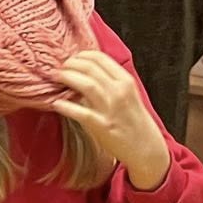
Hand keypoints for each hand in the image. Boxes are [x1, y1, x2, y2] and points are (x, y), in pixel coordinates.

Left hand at [52, 50, 170, 189]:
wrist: (145, 147)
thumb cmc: (133, 121)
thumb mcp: (128, 95)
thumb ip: (109, 82)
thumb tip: (83, 73)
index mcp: (125, 81)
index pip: (99, 58)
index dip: (80, 56)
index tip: (71, 60)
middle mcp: (119, 92)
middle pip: (89, 67)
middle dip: (70, 65)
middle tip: (60, 69)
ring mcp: (111, 109)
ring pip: (86, 84)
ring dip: (67, 78)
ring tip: (57, 79)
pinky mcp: (103, 126)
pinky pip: (81, 112)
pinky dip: (66, 106)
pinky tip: (56, 104)